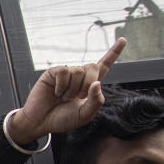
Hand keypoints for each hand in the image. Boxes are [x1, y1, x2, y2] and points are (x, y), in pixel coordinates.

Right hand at [8, 38, 126, 144]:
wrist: (41, 122)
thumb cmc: (61, 120)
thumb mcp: (84, 115)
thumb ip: (95, 101)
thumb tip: (97, 83)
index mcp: (89, 86)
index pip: (104, 66)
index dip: (113, 53)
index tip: (123, 40)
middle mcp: (78, 77)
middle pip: (93, 67)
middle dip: (88, 83)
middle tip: (78, 97)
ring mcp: (65, 74)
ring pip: (78, 71)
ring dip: (72, 89)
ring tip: (63, 98)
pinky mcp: (53, 73)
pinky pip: (64, 71)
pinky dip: (62, 85)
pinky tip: (56, 92)